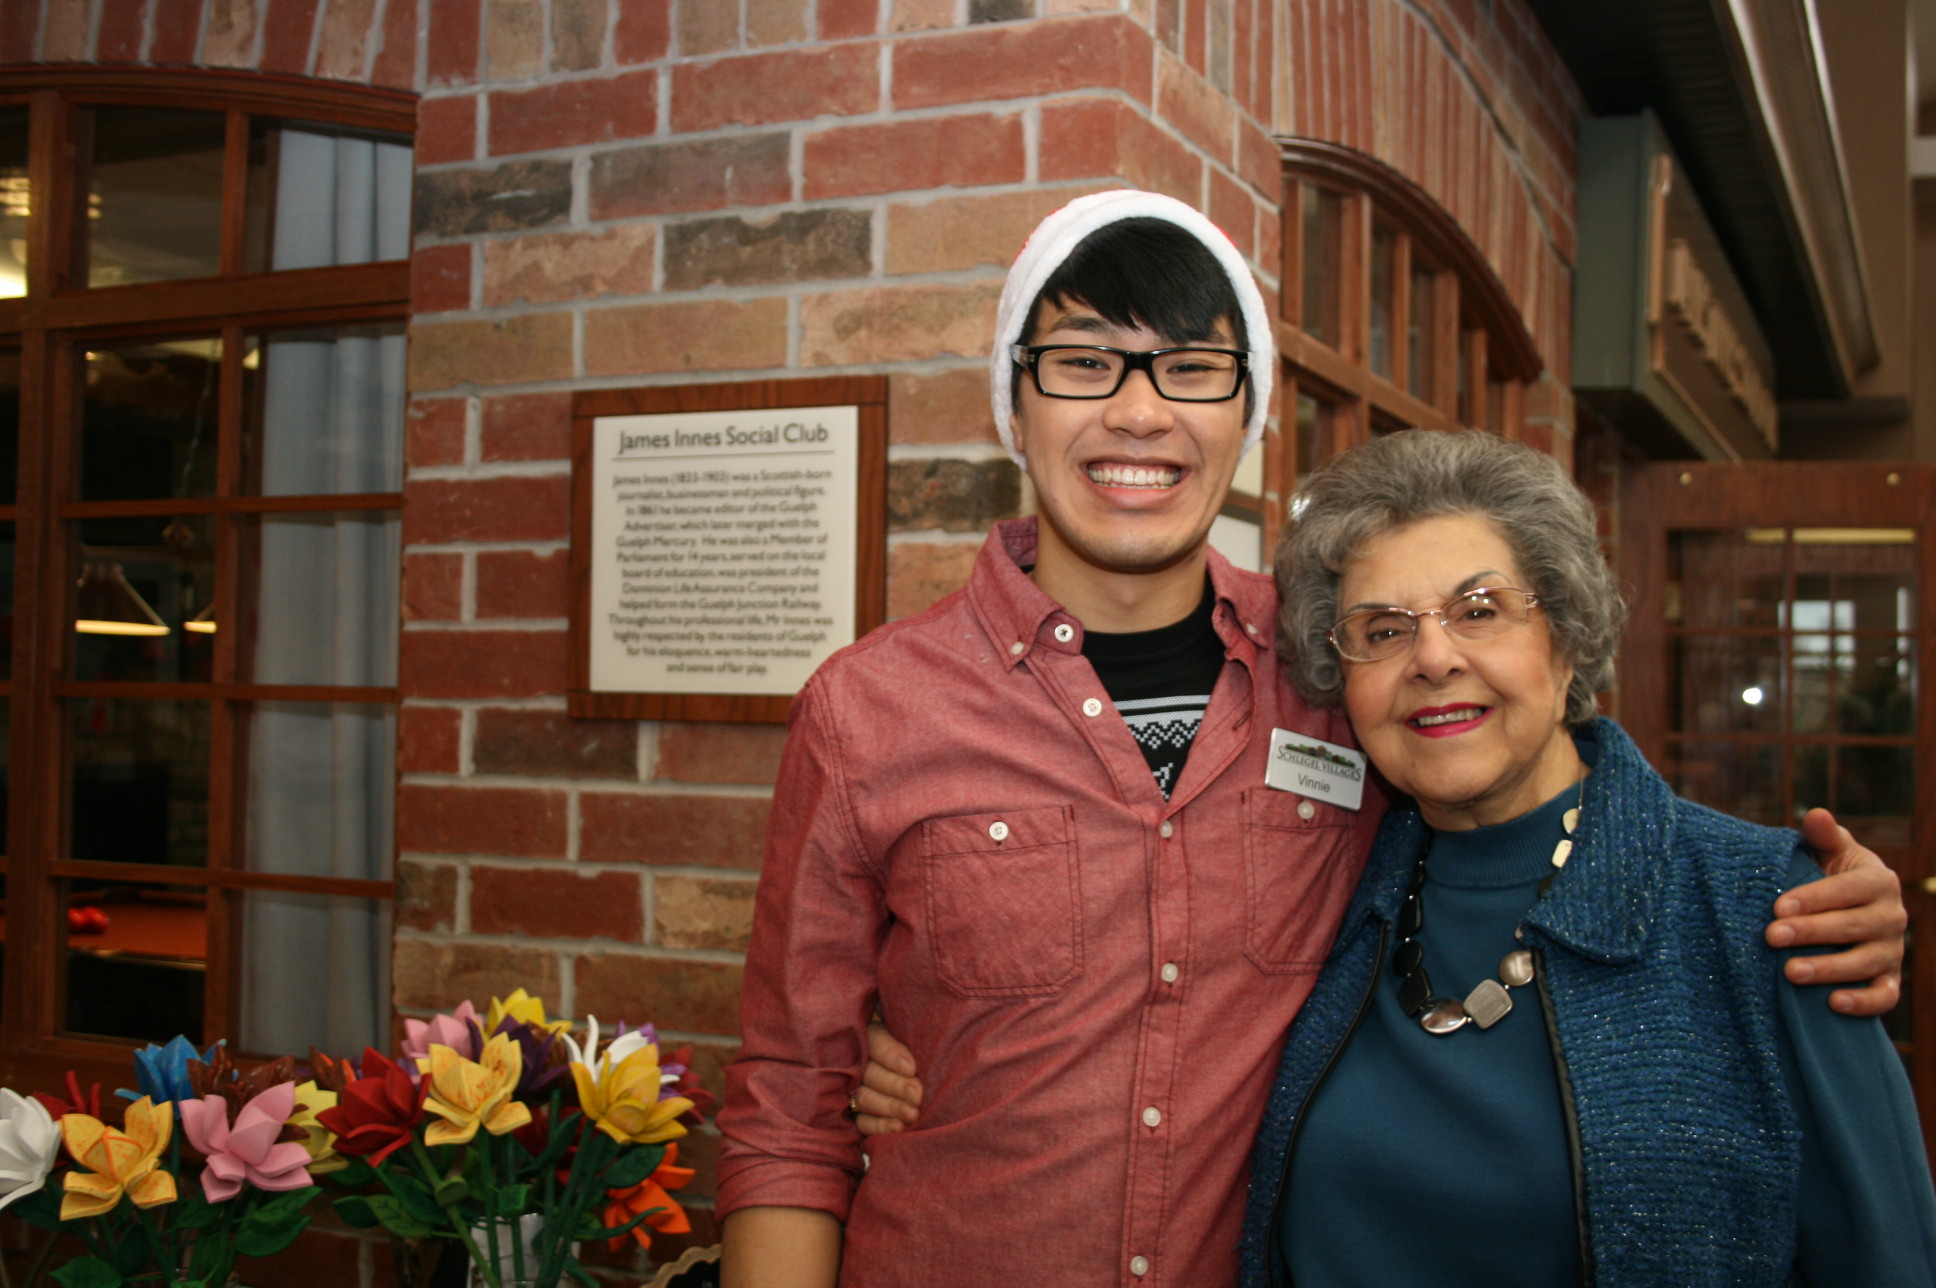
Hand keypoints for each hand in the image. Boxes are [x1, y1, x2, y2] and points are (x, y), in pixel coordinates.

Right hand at [852, 1021, 922, 1135]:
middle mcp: (857, 1061)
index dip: (890, 1055)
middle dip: (895, 1085)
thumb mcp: (912, 1037)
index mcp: (870, 1034)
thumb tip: (924, 1054)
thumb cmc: (920, 1049)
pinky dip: (880, 1126)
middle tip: (918, 1095)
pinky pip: (862, 1122)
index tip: (911, 1068)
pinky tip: (898, 1127)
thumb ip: (914, 1038)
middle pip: (870, 1073)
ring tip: (913, 1114)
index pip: (874, 1042)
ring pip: (865, 1097)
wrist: (921, 1073)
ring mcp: (852, 1089)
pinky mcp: (855, 1114)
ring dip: (890, 1107)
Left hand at [1766, 808, 1905, 1015]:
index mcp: (1878, 880)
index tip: (1777, 907)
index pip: (1847, 890)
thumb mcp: (1829, 852)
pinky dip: (1864, 1002)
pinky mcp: (1890, 980)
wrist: (1850, 909)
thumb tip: (1817, 815)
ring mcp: (1892, 951)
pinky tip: (1833, 1003)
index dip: (1814, 898)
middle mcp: (1891, 916)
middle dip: (1811, 932)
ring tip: (1790, 972)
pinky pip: (1885, 996)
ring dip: (1829, 969)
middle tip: (1771, 937)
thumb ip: (1823, 836)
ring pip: (1865, 963)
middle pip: (1852, 926)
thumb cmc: (1830, 876)